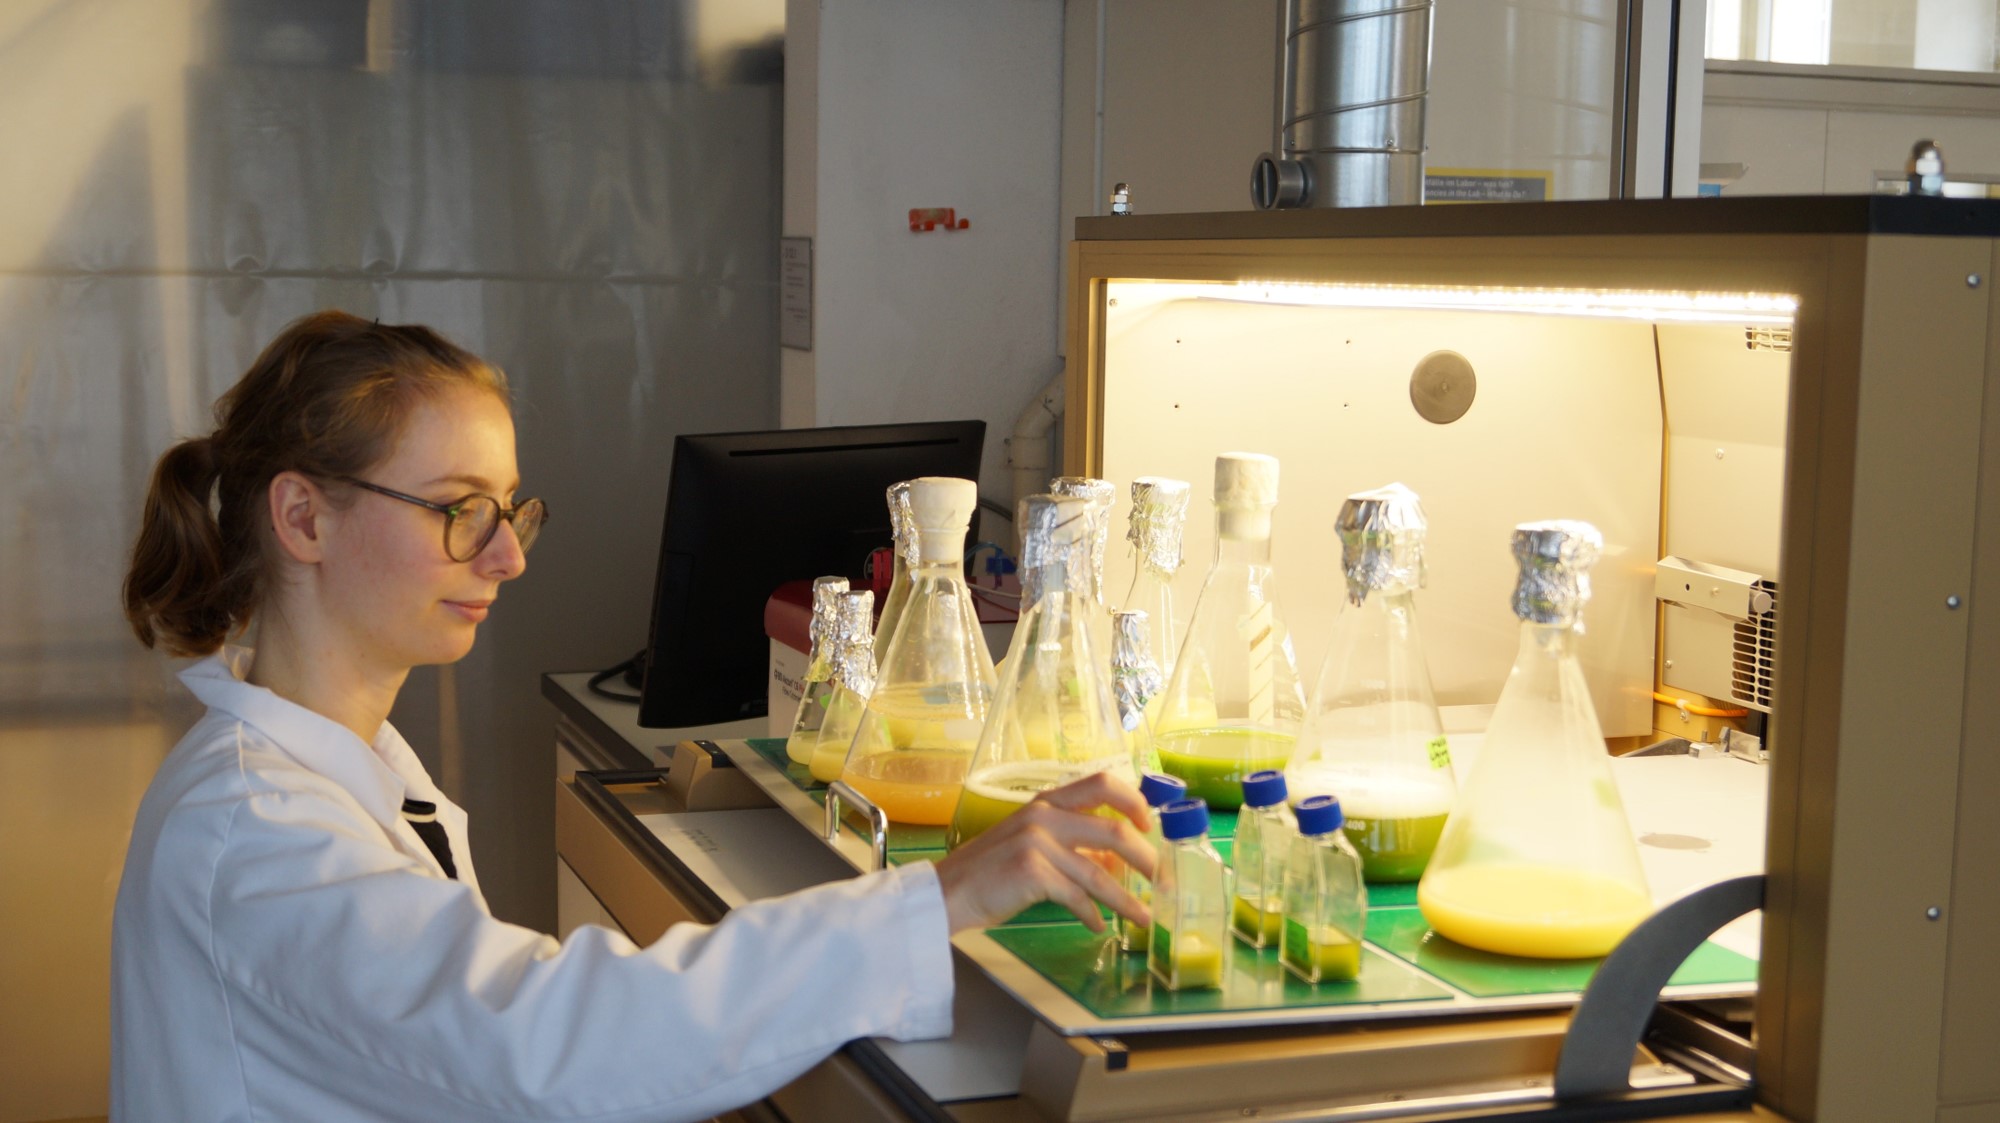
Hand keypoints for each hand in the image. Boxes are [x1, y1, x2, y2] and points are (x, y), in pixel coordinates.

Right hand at [932, 771, 1156, 934]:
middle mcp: (1043, 815)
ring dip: (1127, 900)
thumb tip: (1115, 863)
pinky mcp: (1032, 872)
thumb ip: (1071, 845)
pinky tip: (1097, 926)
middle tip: (1163, 880)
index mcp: (1045, 801)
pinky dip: (1092, 915)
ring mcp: (1037, 842)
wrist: (947, 892)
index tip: (1149, 823)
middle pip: (1113, 830)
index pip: (1101, 783)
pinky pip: (1077, 897)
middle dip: (1146, 858)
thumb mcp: (1030, 844)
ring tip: (1144, 917)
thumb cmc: (989, 871)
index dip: (1133, 800)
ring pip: (1099, 872)